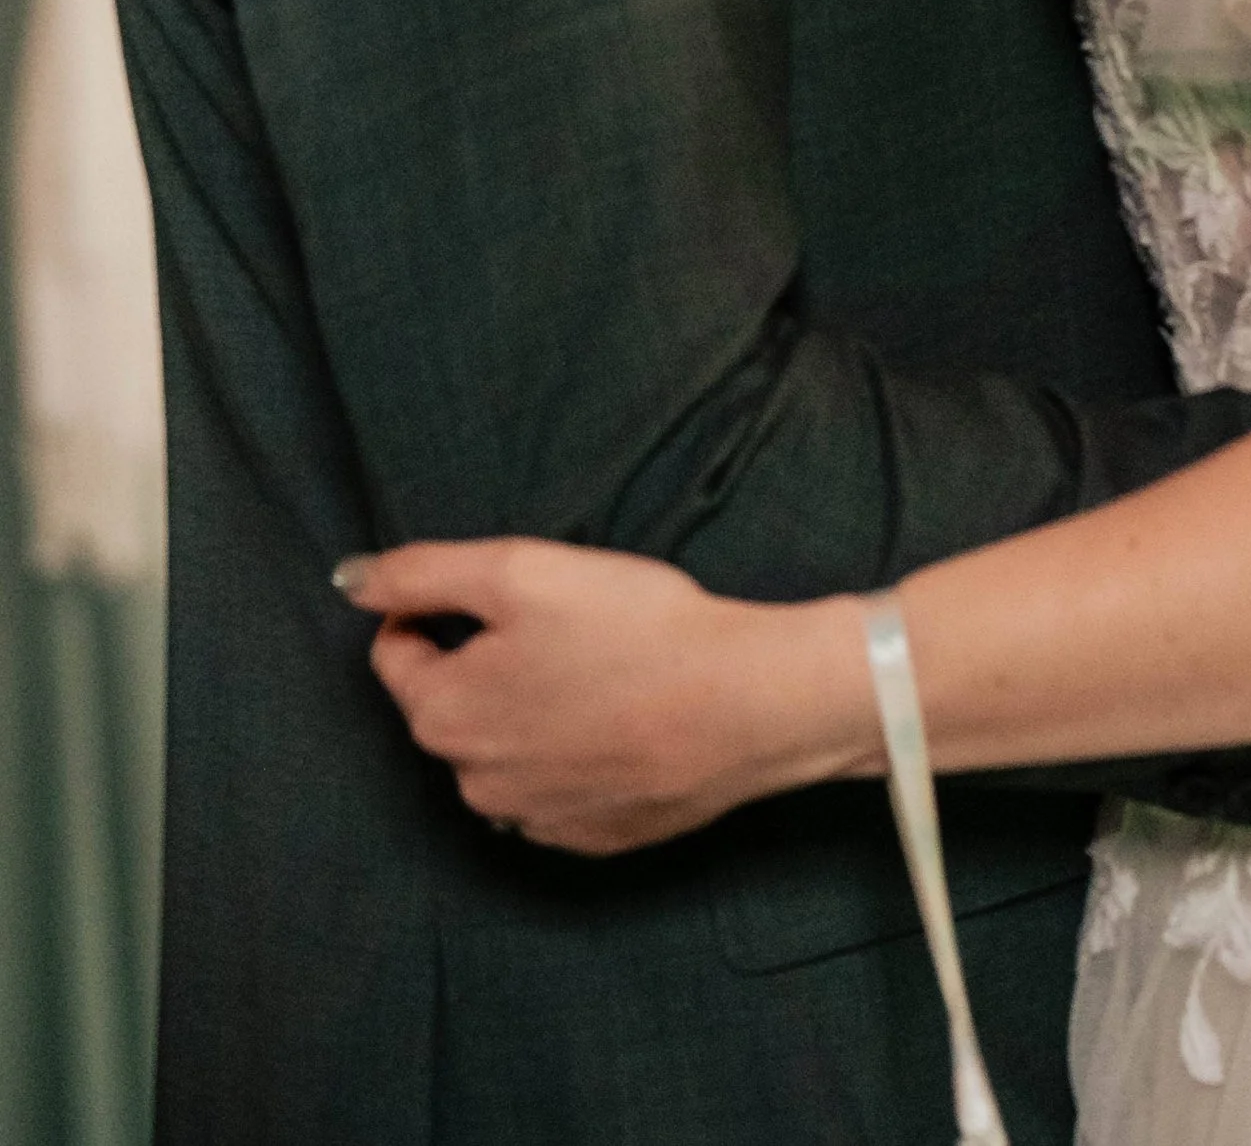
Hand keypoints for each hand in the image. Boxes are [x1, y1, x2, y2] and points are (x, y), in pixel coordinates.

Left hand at [335, 538, 846, 854]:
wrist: (742, 706)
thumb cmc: (631, 630)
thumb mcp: (519, 570)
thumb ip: (421, 572)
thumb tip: (348, 580)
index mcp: (445, 715)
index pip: (396, 653)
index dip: (433, 607)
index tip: (498, 589)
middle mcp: (473, 782)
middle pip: (451, 705)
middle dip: (485, 662)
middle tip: (559, 622)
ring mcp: (532, 819)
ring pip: (503, 750)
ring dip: (528, 712)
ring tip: (597, 668)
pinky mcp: (589, 838)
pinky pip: (555, 788)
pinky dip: (573, 753)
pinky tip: (620, 718)